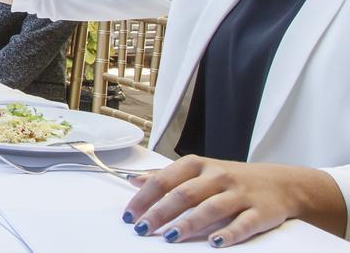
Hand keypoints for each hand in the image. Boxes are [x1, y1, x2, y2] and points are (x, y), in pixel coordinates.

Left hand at [123, 155, 346, 246]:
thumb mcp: (199, 171)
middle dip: (159, 213)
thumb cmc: (232, 179)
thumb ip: (167, 176)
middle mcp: (217, 177)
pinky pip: (243, 223)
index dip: (144, 198)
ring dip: (188, 223)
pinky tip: (214, 243)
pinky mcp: (260, 211)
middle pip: (183, 194)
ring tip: (169, 237)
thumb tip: (133, 179)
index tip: (128, 215)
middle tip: (141, 229)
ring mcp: (239, 193)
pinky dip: (228, 233)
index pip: (164, 180)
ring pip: (210, 208)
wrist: (282, 183)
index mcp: (198, 166)